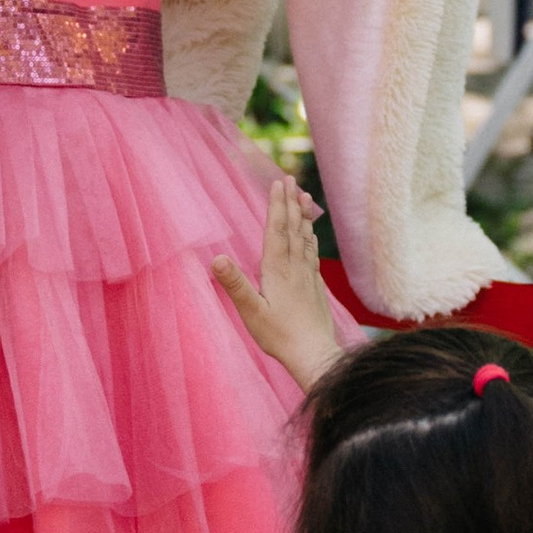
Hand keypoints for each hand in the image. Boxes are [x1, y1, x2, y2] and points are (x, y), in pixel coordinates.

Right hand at [213, 171, 343, 386]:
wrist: (314, 354)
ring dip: (303, 216)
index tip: (278, 183)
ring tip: (305, 197)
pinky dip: (310, 238)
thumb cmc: (279, 336)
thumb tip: (217, 258)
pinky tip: (311, 235)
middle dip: (290, 202)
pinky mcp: (316, 287)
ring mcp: (308, 277)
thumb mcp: (251, 312)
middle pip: (292, 229)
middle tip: (291, 178)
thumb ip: (235, 284)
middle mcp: (295, 268)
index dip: (276, 205)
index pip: (276, 231)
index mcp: (277, 270)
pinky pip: (312, 254)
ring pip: (305, 239)